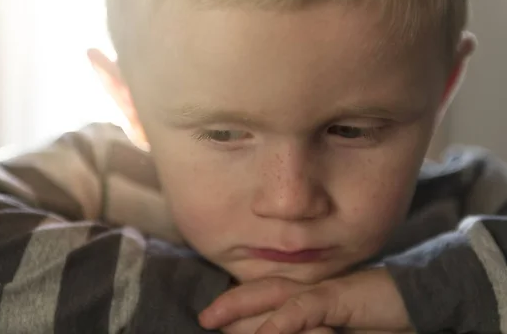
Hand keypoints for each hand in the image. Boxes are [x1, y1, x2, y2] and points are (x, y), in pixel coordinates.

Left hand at [199, 268, 412, 333]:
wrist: (415, 305)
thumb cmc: (374, 321)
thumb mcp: (332, 328)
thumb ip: (313, 327)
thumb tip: (272, 329)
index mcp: (305, 296)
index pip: (263, 297)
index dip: (236, 305)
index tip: (213, 317)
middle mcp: (308, 289)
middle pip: (260, 294)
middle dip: (229, 307)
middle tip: (204, 318)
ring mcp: (322, 290)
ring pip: (273, 296)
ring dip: (241, 307)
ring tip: (213, 319)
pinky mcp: (339, 297)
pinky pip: (305, 309)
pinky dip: (283, 320)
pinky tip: (266, 332)